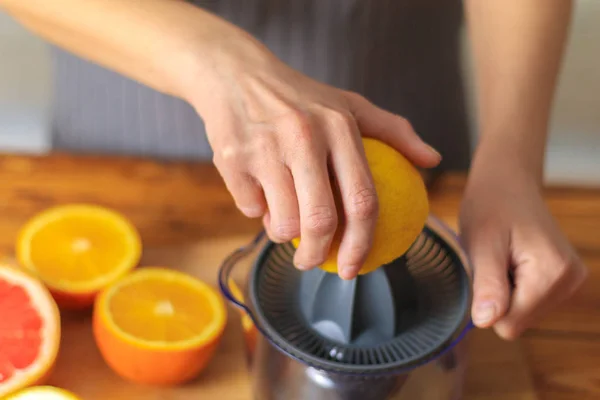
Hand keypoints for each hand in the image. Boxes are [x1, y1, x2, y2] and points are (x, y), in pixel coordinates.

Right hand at [188, 36, 440, 279]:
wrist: (234, 73)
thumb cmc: (300, 98)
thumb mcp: (349, 104)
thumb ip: (394, 131)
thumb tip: (433, 160)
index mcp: (340, 126)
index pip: (363, 199)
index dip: (363, 244)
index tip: (355, 269)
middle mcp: (304, 136)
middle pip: (321, 221)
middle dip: (317, 256)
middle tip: (312, 263)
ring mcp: (266, 148)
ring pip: (281, 223)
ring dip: (282, 233)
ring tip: (282, 218)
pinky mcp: (232, 159)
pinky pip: (250, 209)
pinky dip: (256, 211)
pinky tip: (259, 191)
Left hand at [460, 161, 587, 339]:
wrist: (508, 182)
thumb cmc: (490, 206)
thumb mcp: (481, 244)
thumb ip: (487, 285)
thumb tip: (485, 322)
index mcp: (554, 274)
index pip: (510, 325)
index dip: (488, 302)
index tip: (487, 268)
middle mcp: (571, 281)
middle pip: (518, 321)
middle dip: (498, 295)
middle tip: (494, 260)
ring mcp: (571, 281)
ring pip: (523, 313)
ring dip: (505, 290)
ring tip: (502, 257)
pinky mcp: (564, 279)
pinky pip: (529, 302)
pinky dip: (514, 285)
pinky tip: (512, 259)